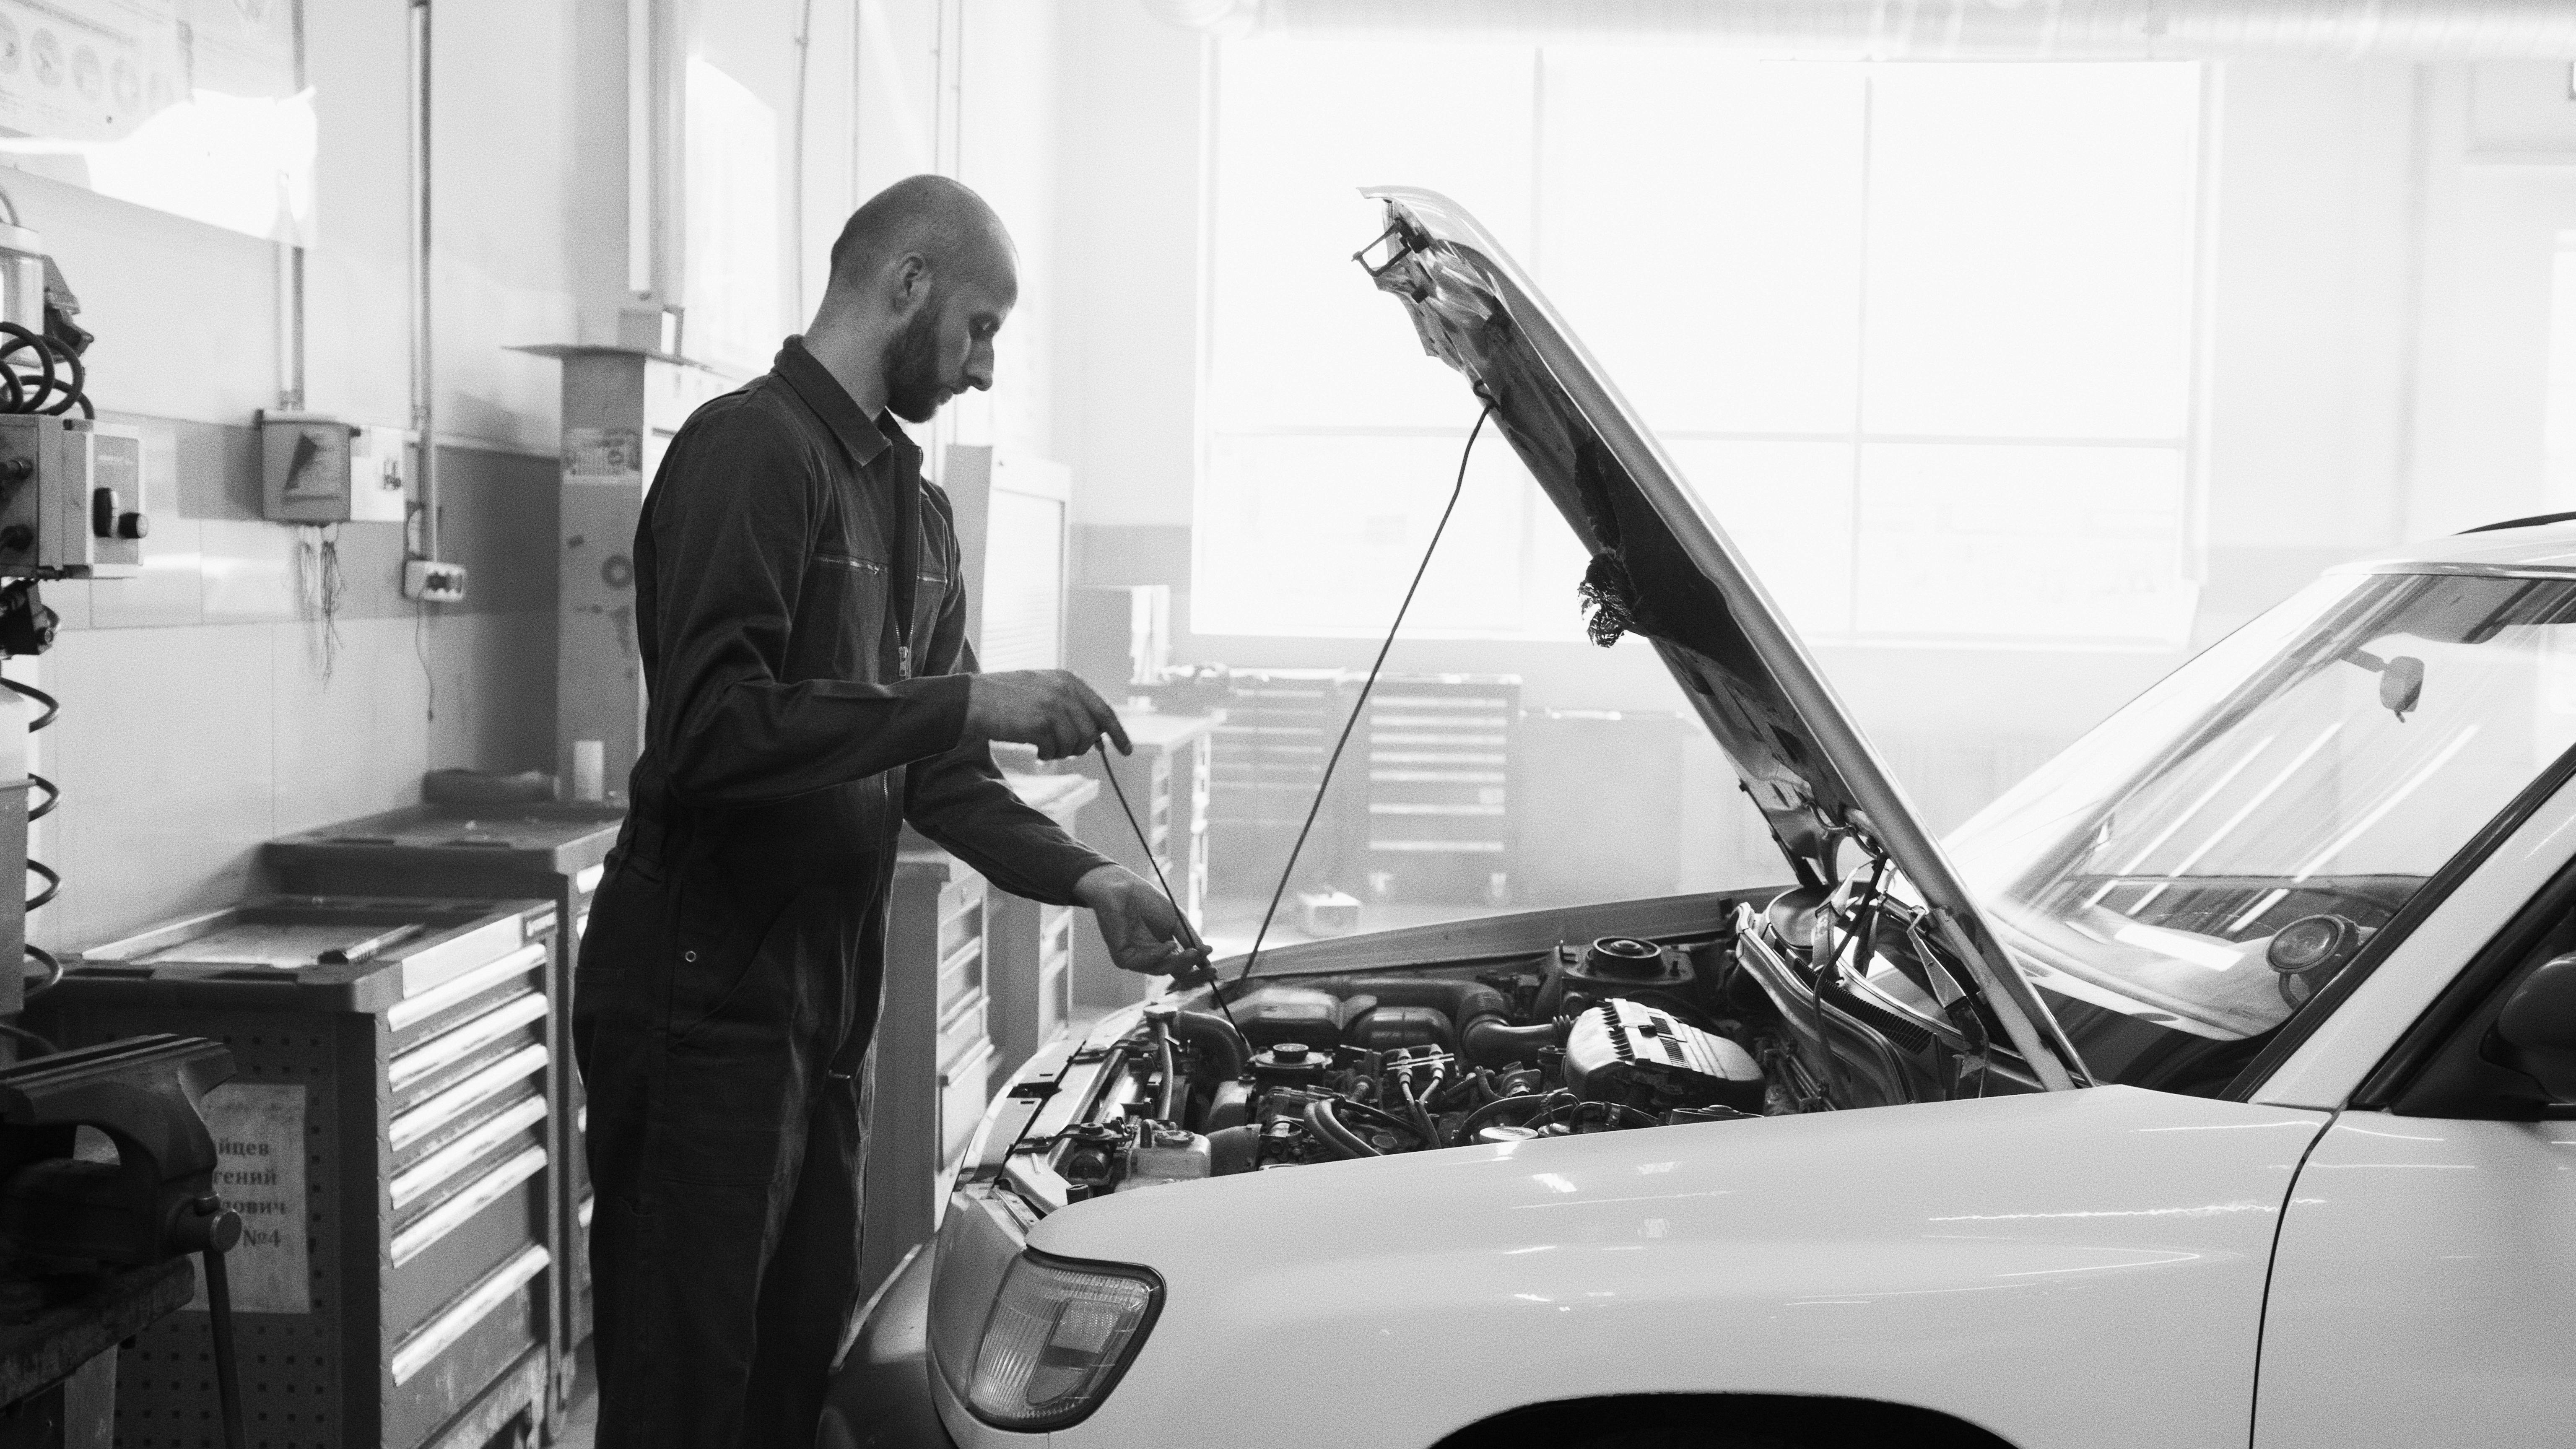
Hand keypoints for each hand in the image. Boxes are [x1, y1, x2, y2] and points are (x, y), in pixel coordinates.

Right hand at [964, 671, 1130, 761]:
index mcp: (1068, 680)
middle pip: (1091, 731)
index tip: (1126, 750)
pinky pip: (1056, 749)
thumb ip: (1070, 704)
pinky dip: (1047, 755)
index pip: (1104, 709)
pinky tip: (1036, 751)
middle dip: (1083, 747)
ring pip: (1075, 743)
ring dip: (1062, 752)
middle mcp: (1065, 690)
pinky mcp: (1040, 723)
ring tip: (1045, 748)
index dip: (1118, 732)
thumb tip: (1097, 733)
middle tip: (1066, 751)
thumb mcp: (1042, 689)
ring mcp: (1053, 706)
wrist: (973, 700)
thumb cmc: (1005, 698)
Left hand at [1074, 865, 1211, 978]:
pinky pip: (1144, 963)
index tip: (1214, 969)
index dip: (1198, 971)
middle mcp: (1151, 957)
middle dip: (1193, 972)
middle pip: (1174, 973)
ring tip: (1194, 952)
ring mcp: (1137, 959)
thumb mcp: (1176, 920)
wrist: (1122, 888)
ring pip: (1162, 969)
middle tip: (1208, 967)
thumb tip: (1206, 954)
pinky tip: (1170, 945)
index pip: (1183, 966)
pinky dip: (1159, 955)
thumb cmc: (1147, 901)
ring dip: (1179, 962)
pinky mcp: (1123, 958)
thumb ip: (1189, 937)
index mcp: (1164, 949)